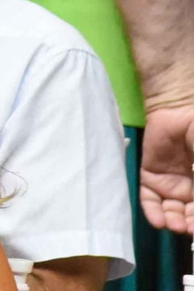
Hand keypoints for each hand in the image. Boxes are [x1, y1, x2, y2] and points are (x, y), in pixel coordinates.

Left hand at [140, 103, 193, 232]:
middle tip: (189, 229)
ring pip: (170, 212)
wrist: (181, 111)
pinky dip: (153, 212)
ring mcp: (170, 185)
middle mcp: (190, 191)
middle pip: (189, 216)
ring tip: (175, 225)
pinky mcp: (149, 177)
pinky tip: (159, 220)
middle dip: (190, 225)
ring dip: (173, 222)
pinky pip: (149, 199)